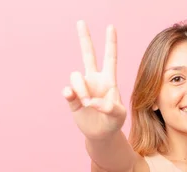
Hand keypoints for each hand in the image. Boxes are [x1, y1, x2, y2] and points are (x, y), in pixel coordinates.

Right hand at [62, 21, 125, 138]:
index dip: (110, 43)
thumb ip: (110, 108)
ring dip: (81, 89)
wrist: (102, 135)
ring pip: (76, 77)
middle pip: (88, 55)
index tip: (111, 27)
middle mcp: (94, 80)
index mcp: (109, 80)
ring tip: (88, 104)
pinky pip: (67, 90)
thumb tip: (92, 102)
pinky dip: (69, 93)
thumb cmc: (114, 122)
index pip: (110, 58)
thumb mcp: (119, 115)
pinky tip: (73, 98)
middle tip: (81, 22)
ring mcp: (83, 88)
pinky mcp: (73, 99)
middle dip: (85, 39)